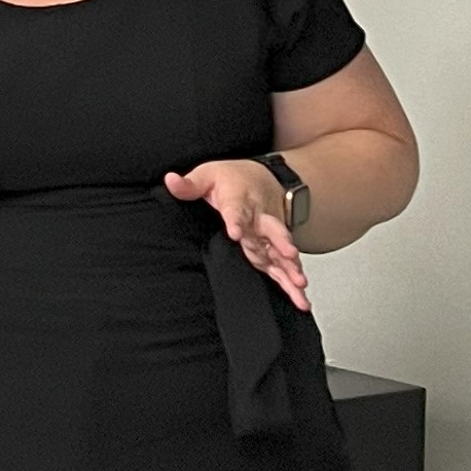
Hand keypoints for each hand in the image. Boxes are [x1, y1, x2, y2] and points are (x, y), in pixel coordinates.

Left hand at [164, 161, 310, 310]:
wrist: (263, 178)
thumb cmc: (232, 179)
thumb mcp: (208, 175)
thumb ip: (190, 184)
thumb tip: (170, 180)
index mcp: (239, 201)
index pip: (237, 212)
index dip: (237, 221)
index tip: (236, 233)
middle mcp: (259, 219)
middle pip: (271, 231)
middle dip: (281, 243)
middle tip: (289, 254)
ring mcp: (269, 235)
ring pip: (281, 252)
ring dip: (291, 266)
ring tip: (300, 282)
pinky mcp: (274, 247)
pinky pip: (285, 264)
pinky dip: (293, 279)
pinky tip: (301, 295)